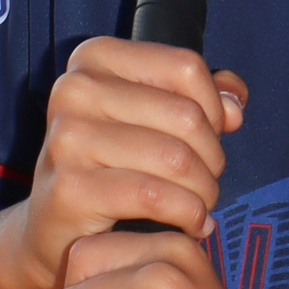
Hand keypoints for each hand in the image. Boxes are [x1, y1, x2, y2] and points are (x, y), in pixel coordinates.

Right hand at [11, 40, 247, 288]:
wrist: (53, 229)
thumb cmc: (112, 167)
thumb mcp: (153, 120)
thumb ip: (201, 100)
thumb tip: (235, 105)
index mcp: (95, 58)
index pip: (185, 67)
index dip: (214, 108)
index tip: (209, 137)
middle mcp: (75, 89)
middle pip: (187, 115)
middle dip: (213, 157)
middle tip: (207, 182)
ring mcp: (68, 138)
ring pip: (177, 158)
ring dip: (205, 191)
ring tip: (200, 204)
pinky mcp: (71, 187)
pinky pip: (157, 196)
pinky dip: (189, 215)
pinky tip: (192, 224)